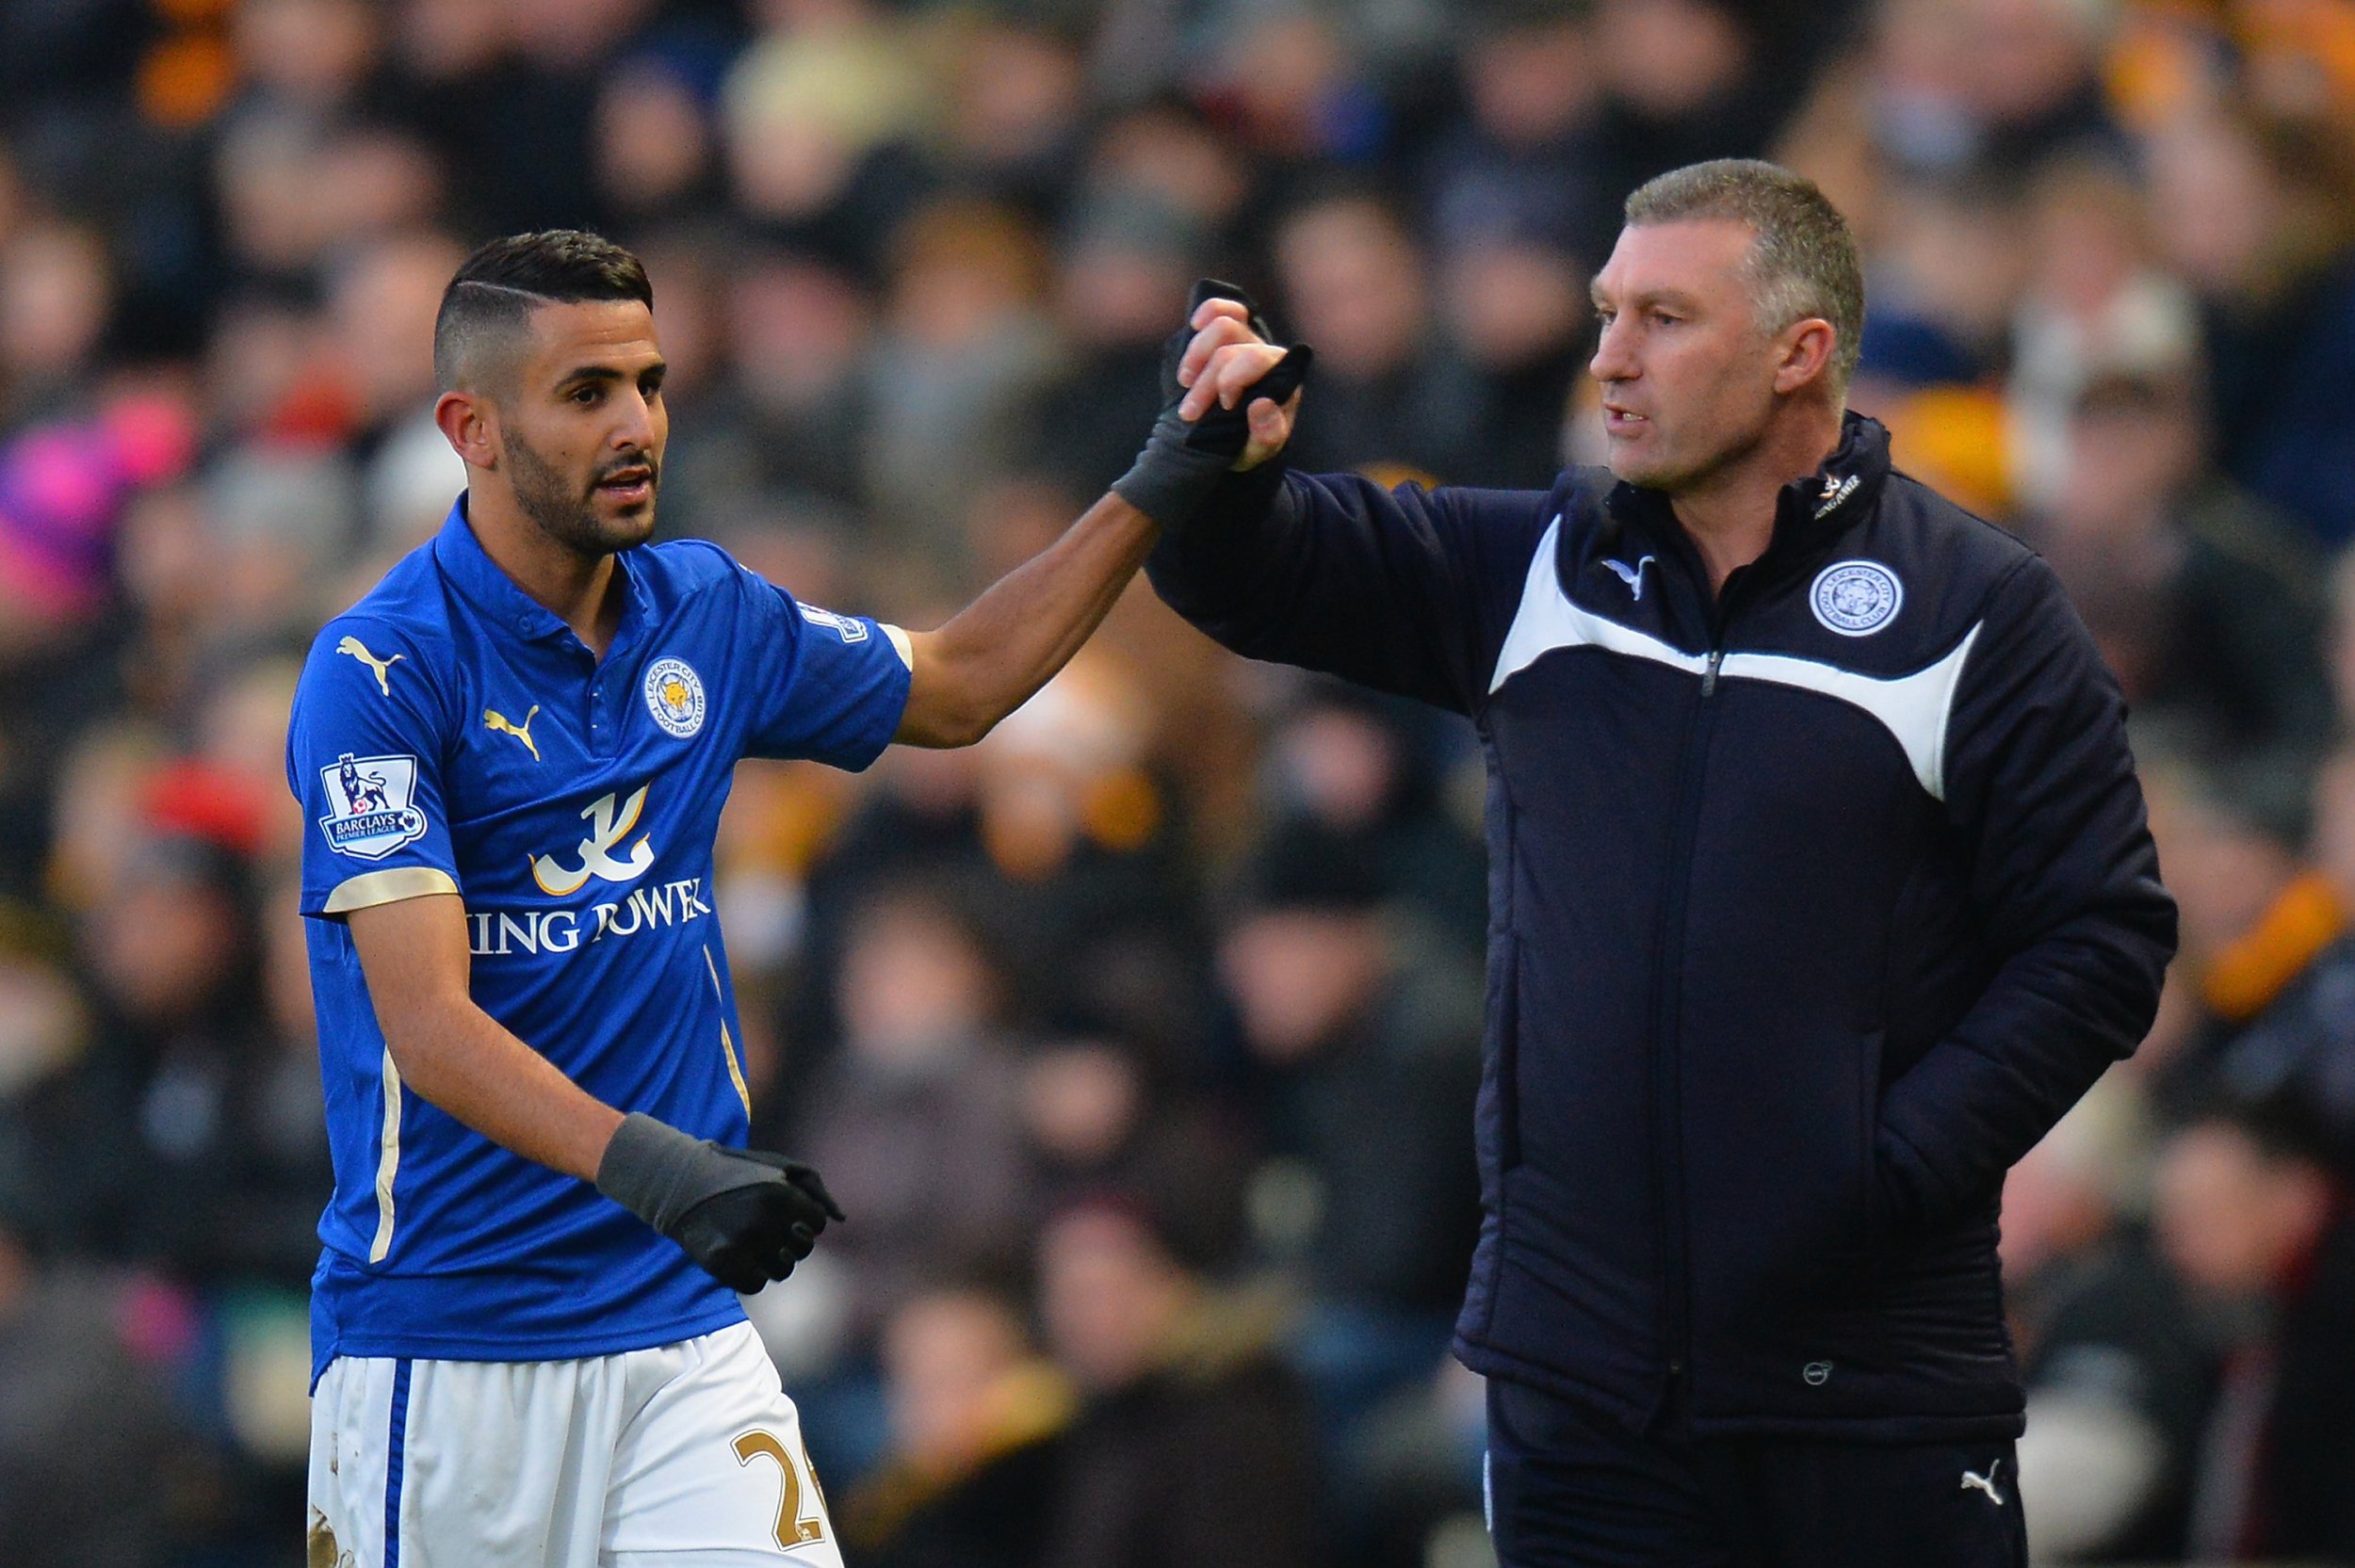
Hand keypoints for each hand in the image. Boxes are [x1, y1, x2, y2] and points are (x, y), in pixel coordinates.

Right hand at [596, 1113, 846, 1292]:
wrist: (681, 1183)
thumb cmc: (738, 1174)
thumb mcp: (779, 1167)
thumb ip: (815, 1190)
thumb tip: (841, 1219)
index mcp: (781, 1193)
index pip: (816, 1225)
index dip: (804, 1222)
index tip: (786, 1215)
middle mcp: (763, 1219)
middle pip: (801, 1251)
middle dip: (790, 1242)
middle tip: (767, 1228)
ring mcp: (741, 1243)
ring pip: (781, 1271)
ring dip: (772, 1260)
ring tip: (753, 1242)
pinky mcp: (720, 1263)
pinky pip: (755, 1284)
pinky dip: (750, 1274)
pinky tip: (739, 1255)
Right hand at [1176, 297, 1302, 470]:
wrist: (1229, 442)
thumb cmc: (1249, 445)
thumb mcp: (1260, 451)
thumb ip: (1267, 434)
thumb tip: (1262, 404)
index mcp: (1281, 377)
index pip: (1256, 359)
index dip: (1231, 379)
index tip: (1223, 407)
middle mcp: (1265, 353)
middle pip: (1230, 348)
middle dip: (1206, 382)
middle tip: (1189, 414)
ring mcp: (1246, 340)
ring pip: (1222, 324)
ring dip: (1196, 355)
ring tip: (1185, 383)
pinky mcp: (1225, 336)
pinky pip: (1221, 309)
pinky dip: (1206, 312)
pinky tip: (1194, 326)